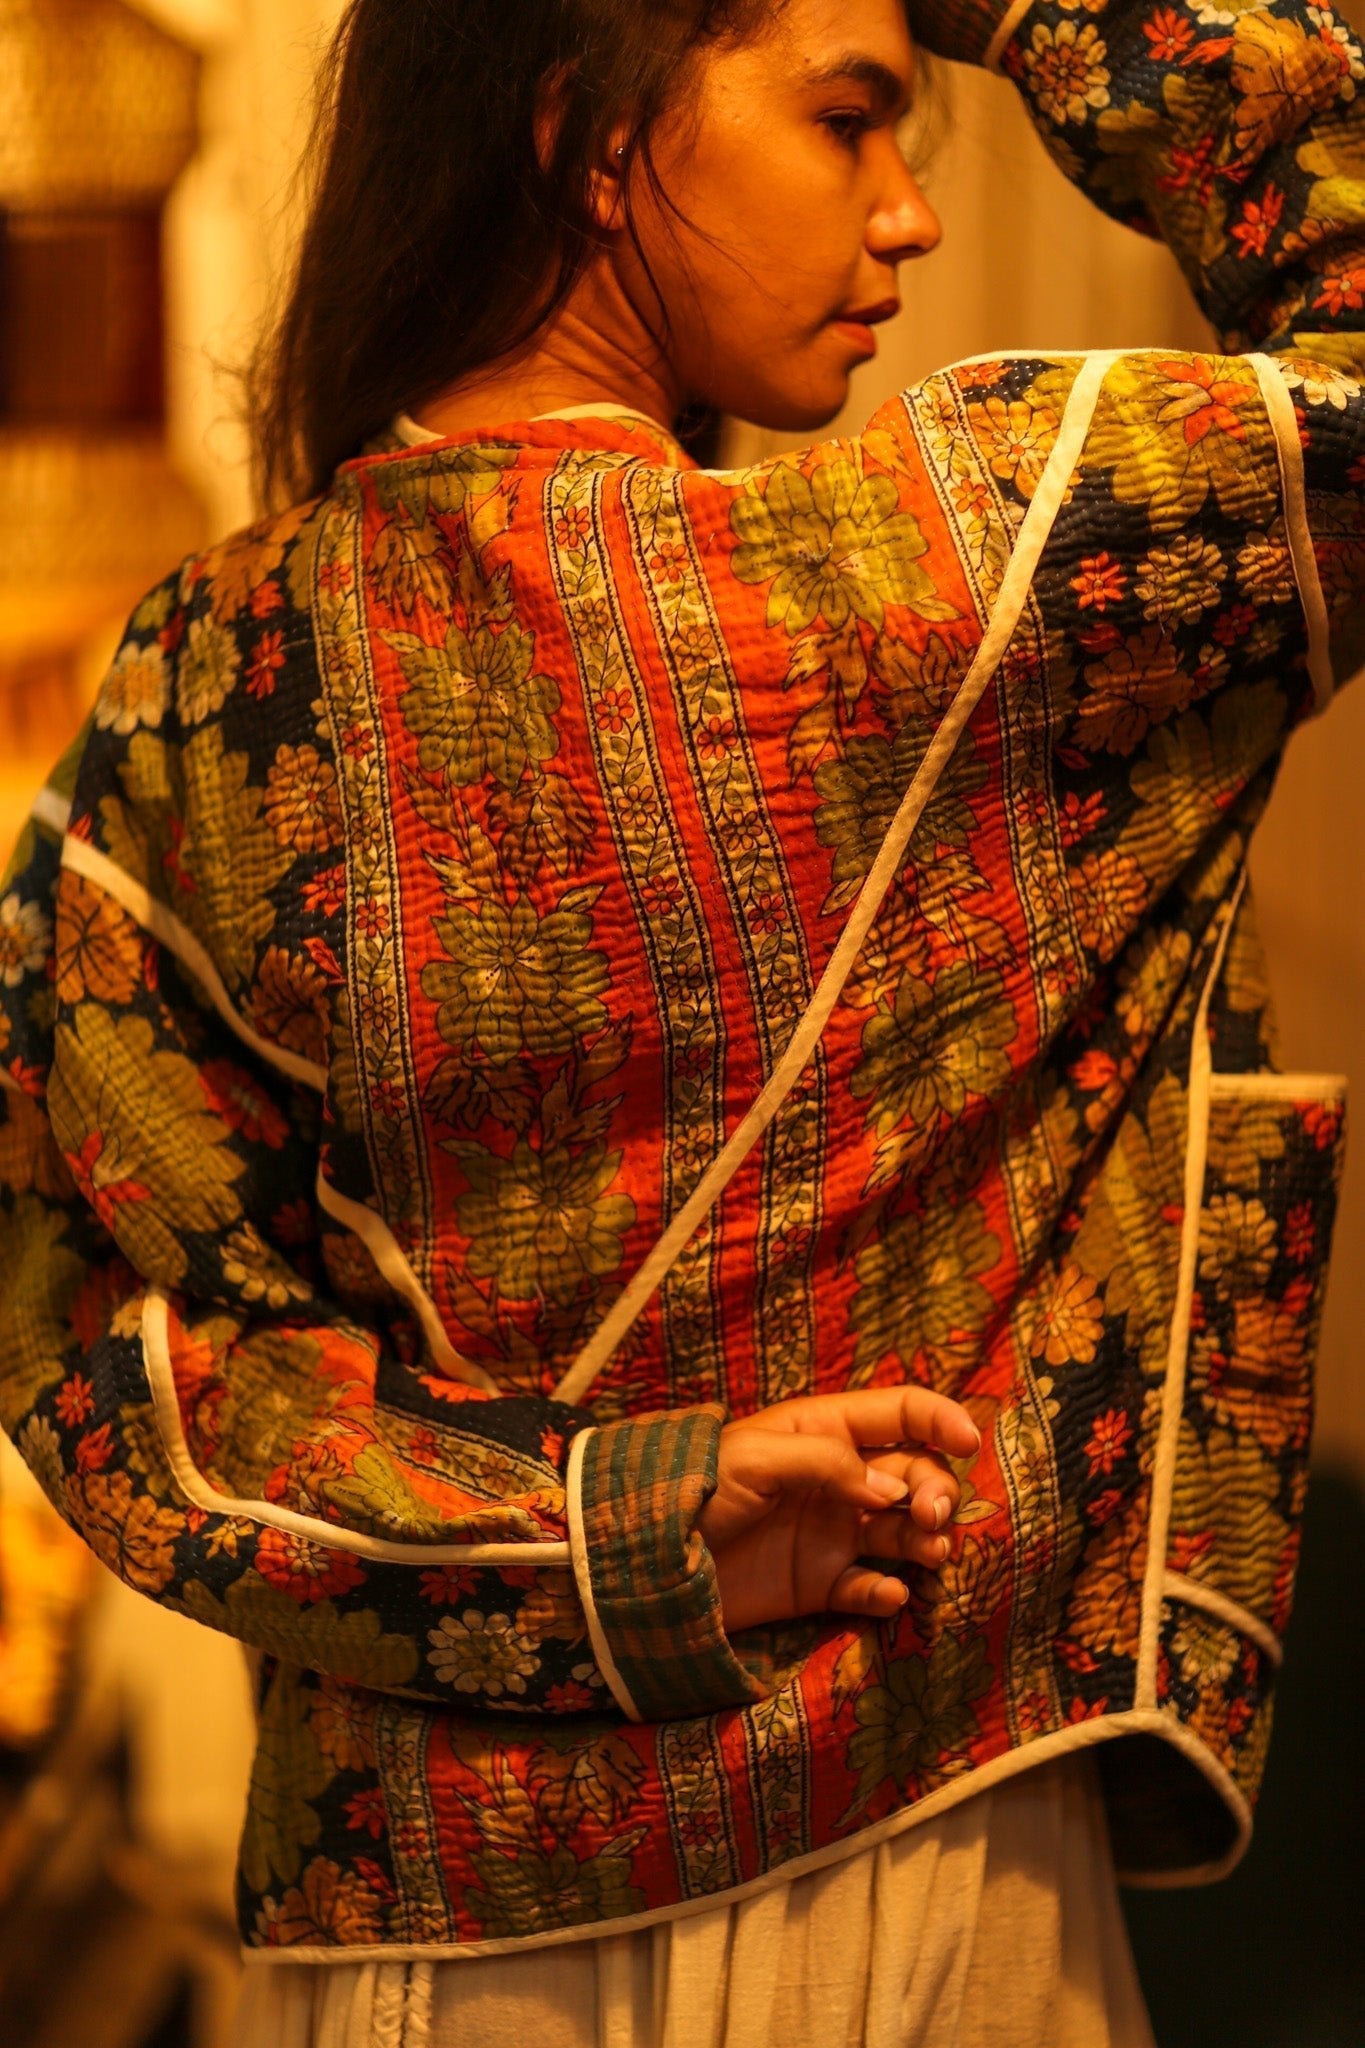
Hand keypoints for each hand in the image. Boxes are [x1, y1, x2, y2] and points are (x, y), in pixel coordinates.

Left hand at [696, 1387, 981, 1634]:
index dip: (940, 1419)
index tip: (971, 1440)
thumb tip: (894, 1490)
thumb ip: (829, 1464)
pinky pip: (871, 1586)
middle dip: (936, 1489)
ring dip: (926, 1538)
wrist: (649, 1559)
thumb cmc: (697, 1489)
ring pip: (904, 1531)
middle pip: (915, 1474)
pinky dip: (889, 1591)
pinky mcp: (819, 1583)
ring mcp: (832, 1532)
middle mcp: (839, 1479)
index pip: (899, 1413)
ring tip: (930, 1550)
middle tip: (930, 1516)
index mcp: (824, 1431)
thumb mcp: (756, 1459)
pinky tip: (889, 1594)